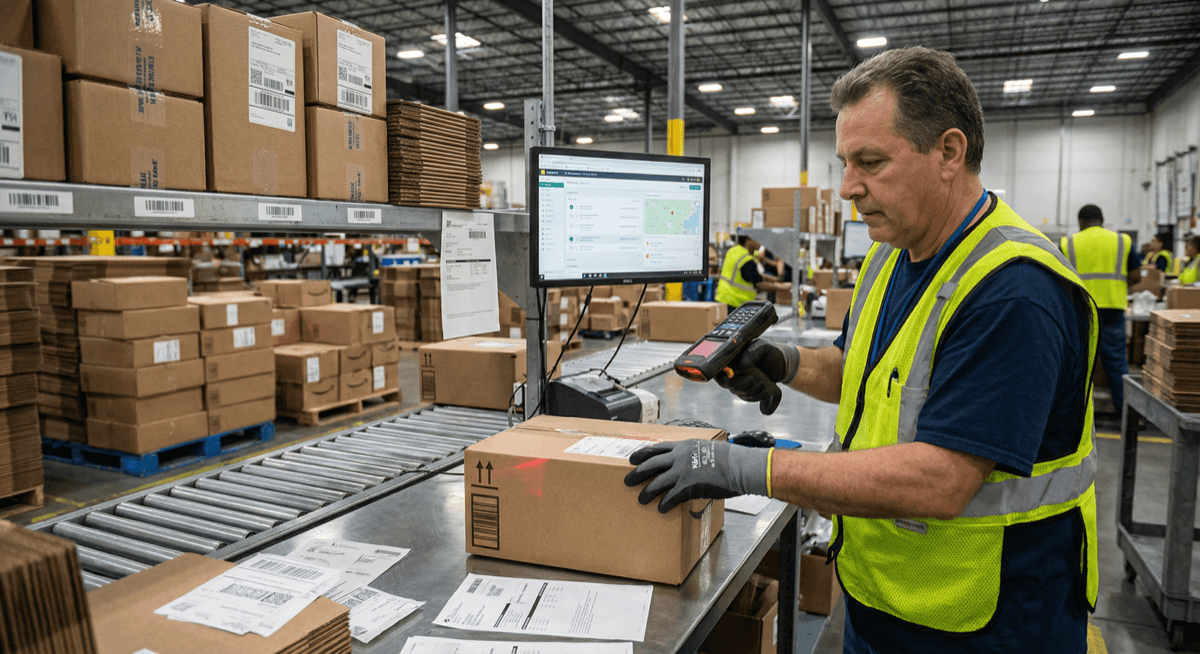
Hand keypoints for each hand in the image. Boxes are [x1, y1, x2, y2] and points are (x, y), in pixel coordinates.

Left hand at [624, 439, 767, 512]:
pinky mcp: (687, 486)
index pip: (657, 448)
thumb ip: (693, 455)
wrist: (739, 466)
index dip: (642, 454)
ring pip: (656, 482)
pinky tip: (661, 508)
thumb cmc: (729, 458)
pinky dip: (664, 503)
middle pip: (651, 465)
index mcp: (683, 445)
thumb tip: (688, 464)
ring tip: (641, 499)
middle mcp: (679, 457)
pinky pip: (670, 496)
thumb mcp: (707, 449)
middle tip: (627, 480)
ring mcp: (682, 471)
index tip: (632, 458)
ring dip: (647, 492)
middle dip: (637, 473)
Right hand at [715, 339, 799, 414]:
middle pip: (726, 383)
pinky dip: (756, 396)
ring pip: (738, 392)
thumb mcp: (763, 347)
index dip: (721, 374)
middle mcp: (732, 370)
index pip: (718, 368)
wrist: (783, 363)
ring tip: (763, 383)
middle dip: (739, 385)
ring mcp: (739, 382)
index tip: (730, 376)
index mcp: (732, 358)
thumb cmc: (770, 351)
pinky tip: (765, 391)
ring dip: (751, 391)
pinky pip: (748, 398)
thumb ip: (752, 352)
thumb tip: (740, 365)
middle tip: (752, 379)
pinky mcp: (748, 391)